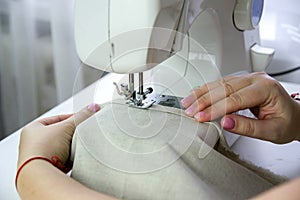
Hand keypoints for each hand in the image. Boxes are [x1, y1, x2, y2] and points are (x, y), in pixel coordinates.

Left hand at [17, 103, 100, 167]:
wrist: (39, 174)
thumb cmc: (44, 149)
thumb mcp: (66, 127)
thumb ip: (81, 116)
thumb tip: (93, 107)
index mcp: (32, 129)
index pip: (57, 119)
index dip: (72, 118)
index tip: (84, 119)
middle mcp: (33, 143)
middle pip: (60, 134)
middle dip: (71, 134)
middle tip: (81, 133)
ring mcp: (39, 157)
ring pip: (62, 148)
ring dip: (70, 148)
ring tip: (77, 147)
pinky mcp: (46, 168)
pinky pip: (62, 161)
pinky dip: (69, 159)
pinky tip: (73, 159)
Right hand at [181, 72, 299, 143]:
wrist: (294, 116)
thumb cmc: (287, 123)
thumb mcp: (272, 131)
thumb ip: (248, 128)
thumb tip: (225, 123)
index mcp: (266, 89)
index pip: (235, 99)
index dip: (215, 109)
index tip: (201, 117)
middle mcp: (256, 79)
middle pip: (224, 88)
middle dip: (204, 100)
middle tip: (189, 111)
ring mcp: (248, 78)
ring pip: (220, 83)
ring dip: (202, 93)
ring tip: (187, 103)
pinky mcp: (241, 82)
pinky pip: (221, 84)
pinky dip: (207, 90)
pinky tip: (197, 95)